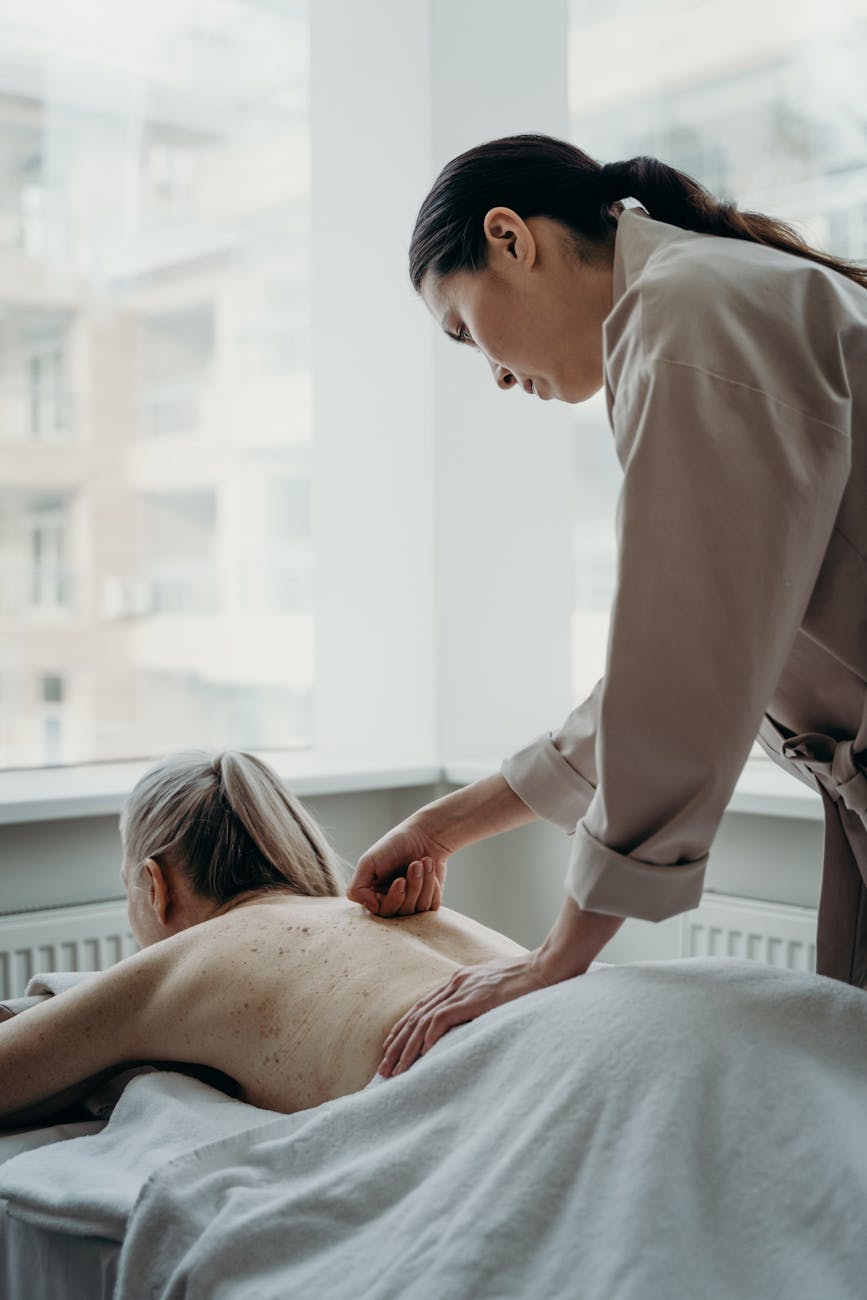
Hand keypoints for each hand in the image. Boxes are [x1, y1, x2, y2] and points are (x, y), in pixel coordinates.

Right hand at [346, 819, 451, 916]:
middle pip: (402, 912)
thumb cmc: (394, 846)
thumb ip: (357, 889)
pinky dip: (433, 886)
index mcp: (375, 895)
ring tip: (423, 862)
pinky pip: (433, 906)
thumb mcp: (368, 862)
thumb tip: (372, 908)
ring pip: (419, 909)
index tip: (401, 880)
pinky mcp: (429, 901)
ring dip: (424, 883)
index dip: (394, 898)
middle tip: (415, 864)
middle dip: (412, 887)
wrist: (423, 835)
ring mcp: (412, 903)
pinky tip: (430, 869)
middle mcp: (393, 903)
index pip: (382, 911)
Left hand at [377, 952, 553, 1076]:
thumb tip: (476, 1018)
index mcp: (460, 980)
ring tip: (394, 1070)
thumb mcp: (499, 990)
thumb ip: (483, 1000)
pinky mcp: (474, 998)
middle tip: (383, 1068)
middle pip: (416, 1015)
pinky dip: (428, 1037)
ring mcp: (464, 989)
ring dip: (406, 1047)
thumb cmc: (531, 980)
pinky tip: (421, 1054)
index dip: (404, 1028)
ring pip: (423, 1020)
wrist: (549, 966)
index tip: (391, 1047)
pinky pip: (442, 1019)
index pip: (423, 1007)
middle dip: (397, 1043)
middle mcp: (456, 983)